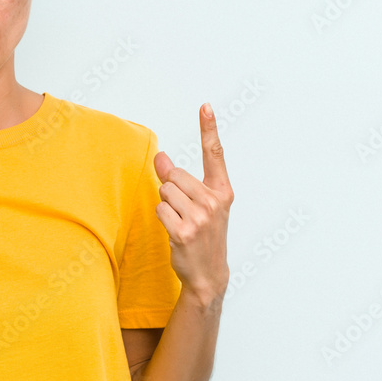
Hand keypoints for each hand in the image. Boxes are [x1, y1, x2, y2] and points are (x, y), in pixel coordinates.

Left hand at [153, 103, 233, 304]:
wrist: (208, 274)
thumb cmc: (204, 235)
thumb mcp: (199, 205)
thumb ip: (180, 180)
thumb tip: (160, 156)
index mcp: (222, 192)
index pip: (214, 154)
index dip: (208, 128)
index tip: (205, 106)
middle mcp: (214, 202)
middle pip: (175, 175)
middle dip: (171, 190)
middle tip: (184, 211)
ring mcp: (200, 217)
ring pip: (165, 191)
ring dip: (166, 205)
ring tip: (180, 222)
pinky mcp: (183, 231)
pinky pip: (159, 209)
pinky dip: (161, 218)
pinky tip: (174, 232)